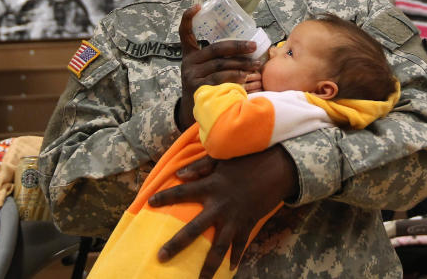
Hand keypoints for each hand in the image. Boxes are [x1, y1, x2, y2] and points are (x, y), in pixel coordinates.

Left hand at [150, 146, 297, 277]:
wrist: (277, 169)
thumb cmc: (248, 160)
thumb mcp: (222, 158)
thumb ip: (199, 167)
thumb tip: (179, 175)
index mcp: (210, 187)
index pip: (182, 193)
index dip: (165, 197)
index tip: (149, 203)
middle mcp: (219, 207)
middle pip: (193, 230)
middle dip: (176, 245)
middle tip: (160, 257)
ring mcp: (234, 219)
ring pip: (218, 248)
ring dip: (208, 266)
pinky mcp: (247, 225)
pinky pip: (240, 245)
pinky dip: (235, 257)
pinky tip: (229, 269)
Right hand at [177, 6, 260, 130]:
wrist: (193, 114)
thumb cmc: (206, 86)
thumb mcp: (204, 69)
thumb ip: (217, 58)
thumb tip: (247, 45)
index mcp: (189, 54)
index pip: (184, 32)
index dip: (188, 18)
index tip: (198, 6)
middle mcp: (188, 63)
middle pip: (215, 49)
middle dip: (238, 46)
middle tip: (254, 46)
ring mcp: (192, 76)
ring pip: (221, 65)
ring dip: (242, 64)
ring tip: (257, 65)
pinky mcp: (198, 89)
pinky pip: (220, 80)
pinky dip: (236, 78)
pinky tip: (247, 78)